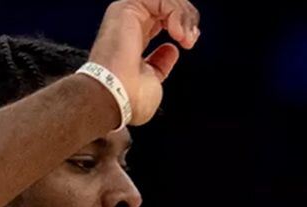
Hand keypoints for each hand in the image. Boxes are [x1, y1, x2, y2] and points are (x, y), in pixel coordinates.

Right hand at [88, 0, 198, 125]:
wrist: (115, 96)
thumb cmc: (128, 97)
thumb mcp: (153, 80)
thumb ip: (161, 63)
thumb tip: (171, 51)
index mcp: (133, 40)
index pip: (161, 19)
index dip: (181, 26)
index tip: (189, 42)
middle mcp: (129, 25)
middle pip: (165, 6)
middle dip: (186, 19)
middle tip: (190, 39)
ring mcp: (127, 15)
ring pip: (164, 0)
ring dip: (183, 17)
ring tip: (185, 38)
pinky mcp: (127, 8)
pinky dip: (175, 13)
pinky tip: (177, 33)